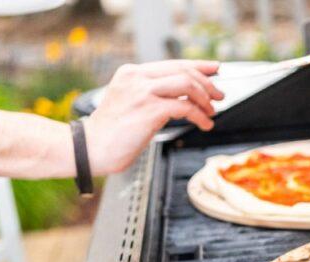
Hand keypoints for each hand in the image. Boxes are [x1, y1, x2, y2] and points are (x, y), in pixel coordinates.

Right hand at [83, 60, 223, 174]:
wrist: (89, 149)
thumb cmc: (110, 134)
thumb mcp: (130, 104)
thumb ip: (151, 95)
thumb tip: (183, 98)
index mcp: (131, 73)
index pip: (172, 64)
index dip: (198, 66)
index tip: (215, 70)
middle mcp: (137, 78)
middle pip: (183, 71)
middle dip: (207, 84)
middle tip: (219, 96)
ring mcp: (142, 92)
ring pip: (187, 84)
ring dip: (205, 99)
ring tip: (211, 112)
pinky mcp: (149, 110)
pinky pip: (184, 108)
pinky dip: (200, 116)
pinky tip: (204, 124)